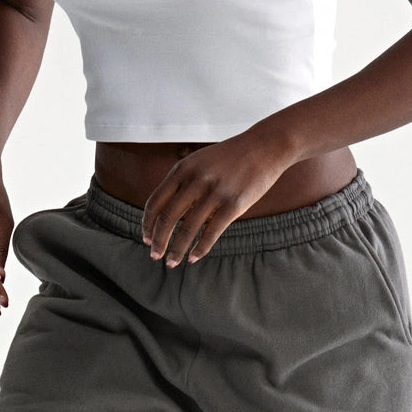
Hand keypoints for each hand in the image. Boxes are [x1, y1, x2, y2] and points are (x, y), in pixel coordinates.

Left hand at [140, 131, 290, 266]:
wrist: (264, 146)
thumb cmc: (229, 158)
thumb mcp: (199, 162)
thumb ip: (182, 184)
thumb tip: (167, 214)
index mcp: (182, 170)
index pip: (156, 202)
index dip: (148, 224)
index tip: (146, 239)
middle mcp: (195, 181)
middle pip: (167, 219)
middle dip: (158, 242)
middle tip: (155, 257)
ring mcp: (215, 193)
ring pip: (187, 230)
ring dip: (176, 250)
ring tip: (171, 264)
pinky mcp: (234, 205)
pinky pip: (211, 233)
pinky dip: (200, 249)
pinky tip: (193, 259)